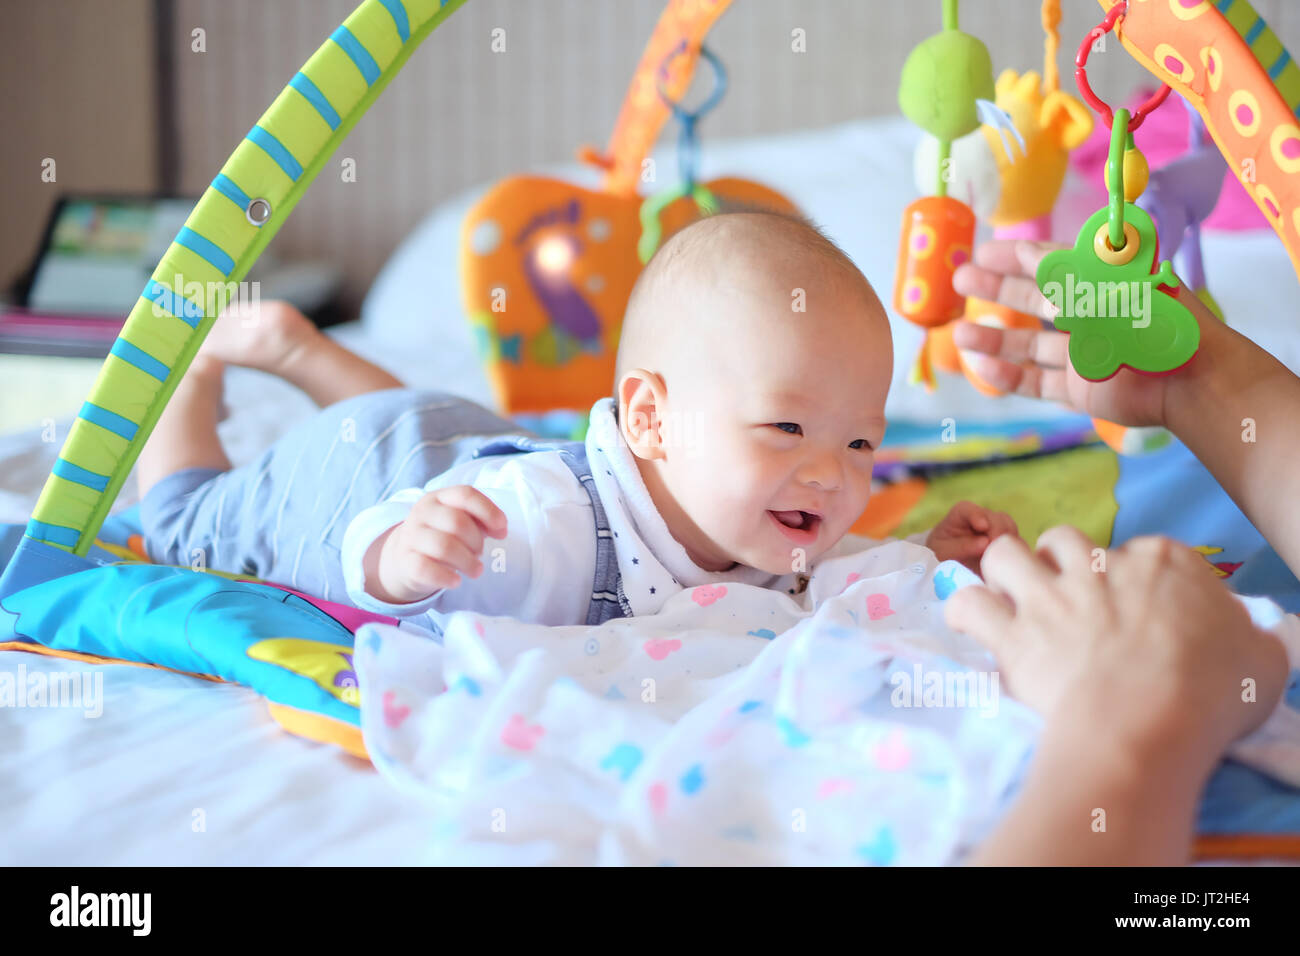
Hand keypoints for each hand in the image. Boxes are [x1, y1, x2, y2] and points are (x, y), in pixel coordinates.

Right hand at [368, 485, 507, 603]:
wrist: (403, 557)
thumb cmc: (441, 536)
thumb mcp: (459, 522)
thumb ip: (482, 521)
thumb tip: (501, 529)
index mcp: (438, 498)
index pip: (465, 495)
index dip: (488, 511)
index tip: (502, 530)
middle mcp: (422, 513)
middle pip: (457, 522)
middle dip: (477, 541)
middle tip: (480, 553)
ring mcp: (411, 536)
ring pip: (444, 546)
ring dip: (467, 562)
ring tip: (476, 570)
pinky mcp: (406, 561)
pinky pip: (426, 569)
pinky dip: (447, 577)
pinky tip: (456, 581)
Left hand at [926, 500, 1018, 574]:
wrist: (947, 566)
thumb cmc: (941, 554)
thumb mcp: (944, 551)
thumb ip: (961, 546)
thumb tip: (985, 543)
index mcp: (961, 514)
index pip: (969, 509)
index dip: (977, 515)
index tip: (982, 526)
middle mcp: (983, 518)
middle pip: (998, 518)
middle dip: (998, 532)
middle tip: (995, 550)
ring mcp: (997, 530)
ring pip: (1011, 530)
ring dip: (1009, 543)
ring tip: (1001, 560)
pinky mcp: (1006, 544)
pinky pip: (1018, 545)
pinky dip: (1016, 553)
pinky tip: (1010, 565)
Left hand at [944, 525, 1288, 756]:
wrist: (1146, 725)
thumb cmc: (1213, 694)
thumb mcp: (1259, 658)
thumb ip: (1245, 637)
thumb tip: (1244, 637)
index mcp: (1163, 562)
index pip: (1140, 553)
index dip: (1132, 582)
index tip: (1136, 613)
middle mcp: (1098, 567)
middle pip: (1064, 541)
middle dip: (1058, 562)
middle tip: (1064, 599)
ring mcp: (1048, 596)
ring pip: (1005, 553)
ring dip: (1003, 571)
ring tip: (1010, 598)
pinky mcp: (1012, 633)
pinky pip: (967, 603)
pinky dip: (964, 611)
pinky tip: (971, 624)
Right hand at [951, 239, 1222, 427]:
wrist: (1186, 378)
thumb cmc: (1154, 320)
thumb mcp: (1109, 281)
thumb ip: (1070, 267)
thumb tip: (1031, 251)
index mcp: (1101, 285)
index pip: (1053, 264)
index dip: (1018, 256)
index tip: (986, 249)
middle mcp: (1089, 317)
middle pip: (1034, 300)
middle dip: (996, 288)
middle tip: (961, 278)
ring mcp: (1082, 356)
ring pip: (1027, 344)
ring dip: (993, 336)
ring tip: (957, 330)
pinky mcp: (1079, 390)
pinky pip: (1036, 383)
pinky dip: (1007, 377)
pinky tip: (980, 366)